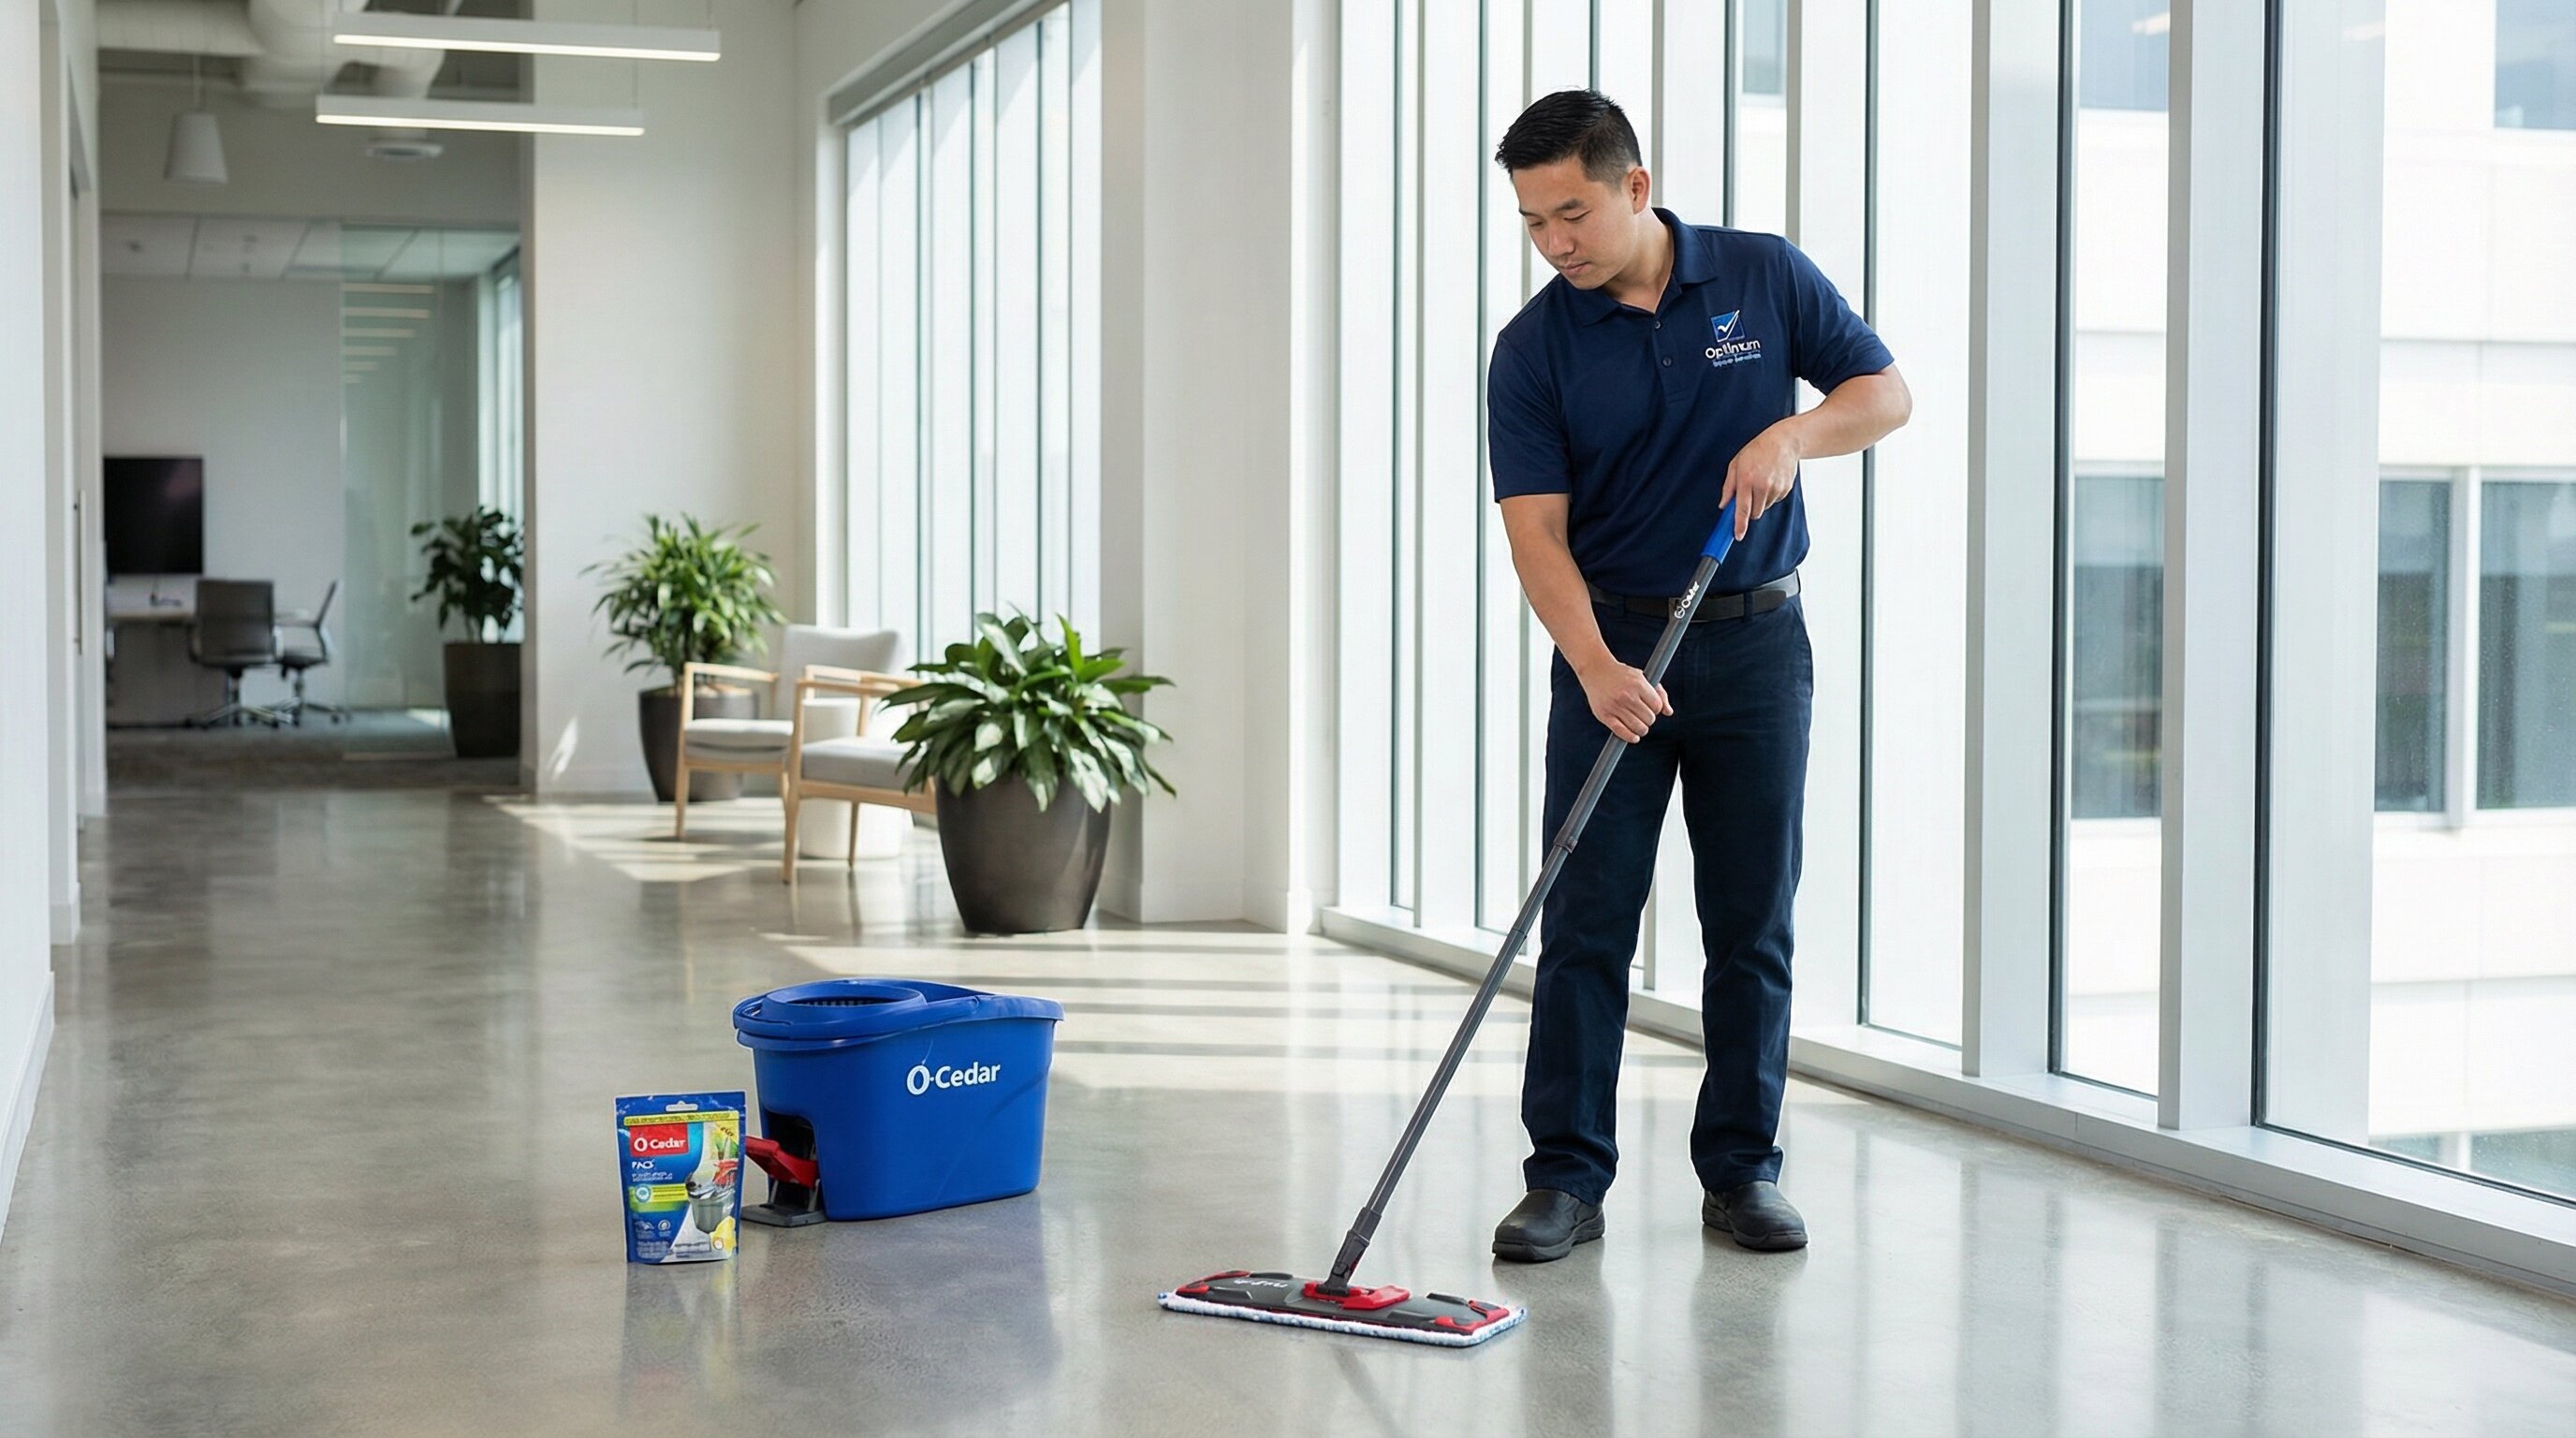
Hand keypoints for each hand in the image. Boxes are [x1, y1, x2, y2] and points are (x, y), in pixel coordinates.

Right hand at [1576, 655, 1670, 743]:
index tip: (1650, 707)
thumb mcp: (1642, 677)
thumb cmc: (1622, 675)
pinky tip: (1634, 737)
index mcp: (1638, 685)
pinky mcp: (1604, 715)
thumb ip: (1659, 693)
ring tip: (1639, 725)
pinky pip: (1621, 732)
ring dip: (1642, 729)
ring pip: (1638, 727)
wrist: (1596, 670)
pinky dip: (1630, 737)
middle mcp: (1627, 696)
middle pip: (1649, 718)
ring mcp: (1615, 706)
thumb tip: (1668, 712)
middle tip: (1642, 715)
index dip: (1656, 709)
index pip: (1657, 706)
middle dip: (1649, 719)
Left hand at [1720, 421, 1803, 539]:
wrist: (1784, 442)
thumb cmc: (1757, 450)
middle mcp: (1762, 485)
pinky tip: (1770, 481)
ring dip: (1760, 502)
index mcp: (1747, 479)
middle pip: (1754, 513)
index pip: (1742, 509)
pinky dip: (1770, 496)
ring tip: (1760, 483)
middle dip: (1749, 510)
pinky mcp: (1785, 489)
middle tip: (1748, 496)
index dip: (1739, 525)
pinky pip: (1774, 501)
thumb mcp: (1736, 464)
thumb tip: (1723, 505)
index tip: (1738, 536)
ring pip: (1764, 508)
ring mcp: (1776, 488)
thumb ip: (1728, 486)